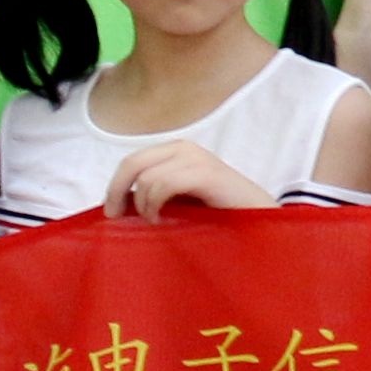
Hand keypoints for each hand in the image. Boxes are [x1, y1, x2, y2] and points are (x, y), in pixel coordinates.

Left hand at [105, 141, 278, 218]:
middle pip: (132, 164)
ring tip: (154, 222)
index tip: (111, 213)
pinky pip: (163, 184)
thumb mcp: (181, 200)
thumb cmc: (219, 214)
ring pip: (146, 177)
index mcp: (176, 151)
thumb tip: (120, 203)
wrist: (259, 219)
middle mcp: (184, 148)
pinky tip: (160, 219)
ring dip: (143, 205)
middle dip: (117, 192)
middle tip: (116, 218)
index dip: (115, 186)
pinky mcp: (206, 173)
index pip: (132, 161)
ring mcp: (196, 158)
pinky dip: (154, 204)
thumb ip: (155, 194)